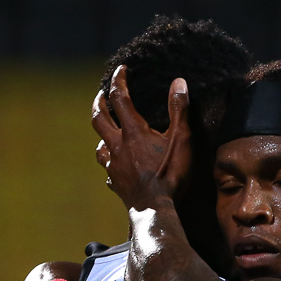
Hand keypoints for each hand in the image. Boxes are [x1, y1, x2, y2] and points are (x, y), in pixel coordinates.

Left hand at [92, 65, 190, 209]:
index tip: (121, 70)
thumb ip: (179, 110)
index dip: (119, 80)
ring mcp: (114, 166)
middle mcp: (118, 145)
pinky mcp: (116, 183)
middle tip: (102, 95)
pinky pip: (108, 170)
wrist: (156, 209)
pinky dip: (110, 163)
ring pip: (99, 145)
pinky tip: (115, 166)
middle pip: (99, 118)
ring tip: (107, 131)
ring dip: (102, 135)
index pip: (120, 97)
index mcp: (133, 131)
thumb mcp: (181, 139)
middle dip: (99, 103)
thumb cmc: (170, 174)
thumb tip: (178, 82)